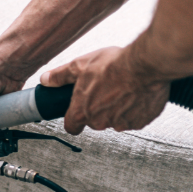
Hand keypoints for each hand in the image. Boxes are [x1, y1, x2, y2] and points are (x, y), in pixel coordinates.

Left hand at [40, 46, 169, 134]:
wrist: (145, 65)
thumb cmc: (114, 65)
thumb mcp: (80, 65)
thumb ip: (61, 76)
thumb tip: (46, 80)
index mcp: (83, 111)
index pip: (71, 127)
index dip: (73, 120)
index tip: (76, 114)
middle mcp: (101, 121)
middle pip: (94, 121)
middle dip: (97, 108)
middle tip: (104, 89)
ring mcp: (121, 123)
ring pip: (115, 119)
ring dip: (116, 108)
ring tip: (121, 88)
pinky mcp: (140, 122)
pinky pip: (133, 118)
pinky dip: (134, 108)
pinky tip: (134, 93)